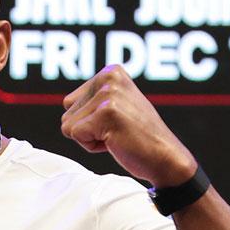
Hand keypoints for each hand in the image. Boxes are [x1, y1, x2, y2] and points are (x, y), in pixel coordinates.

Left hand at [61, 64, 198, 186]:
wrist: (164, 157)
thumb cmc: (137, 137)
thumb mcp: (116, 106)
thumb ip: (93, 99)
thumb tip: (65, 101)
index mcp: (110, 72)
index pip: (69, 103)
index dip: (87, 120)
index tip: (114, 122)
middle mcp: (108, 77)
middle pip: (66, 114)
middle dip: (87, 129)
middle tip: (116, 131)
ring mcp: (108, 94)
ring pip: (68, 126)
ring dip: (89, 138)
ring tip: (116, 135)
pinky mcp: (106, 112)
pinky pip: (75, 135)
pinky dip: (91, 146)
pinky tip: (115, 141)